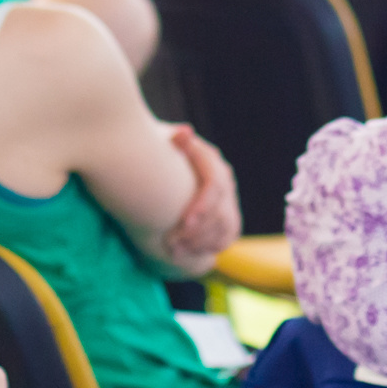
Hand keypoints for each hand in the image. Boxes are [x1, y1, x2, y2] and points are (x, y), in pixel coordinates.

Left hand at [160, 127, 241, 267]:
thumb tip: (183, 133)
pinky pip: (225, 237)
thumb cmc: (159, 153)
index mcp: (211, 160)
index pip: (215, 185)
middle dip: (198, 231)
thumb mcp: (160, 142)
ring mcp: (228, 199)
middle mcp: (224, 180)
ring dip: (199, 242)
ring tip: (173, 251)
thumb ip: (171, 140)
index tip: (183, 223)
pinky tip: (184, 254)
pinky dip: (206, 247)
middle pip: (220, 211)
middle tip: (172, 244)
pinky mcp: (228, 217)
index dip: (202, 206)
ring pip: (225, 227)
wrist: (164, 166)